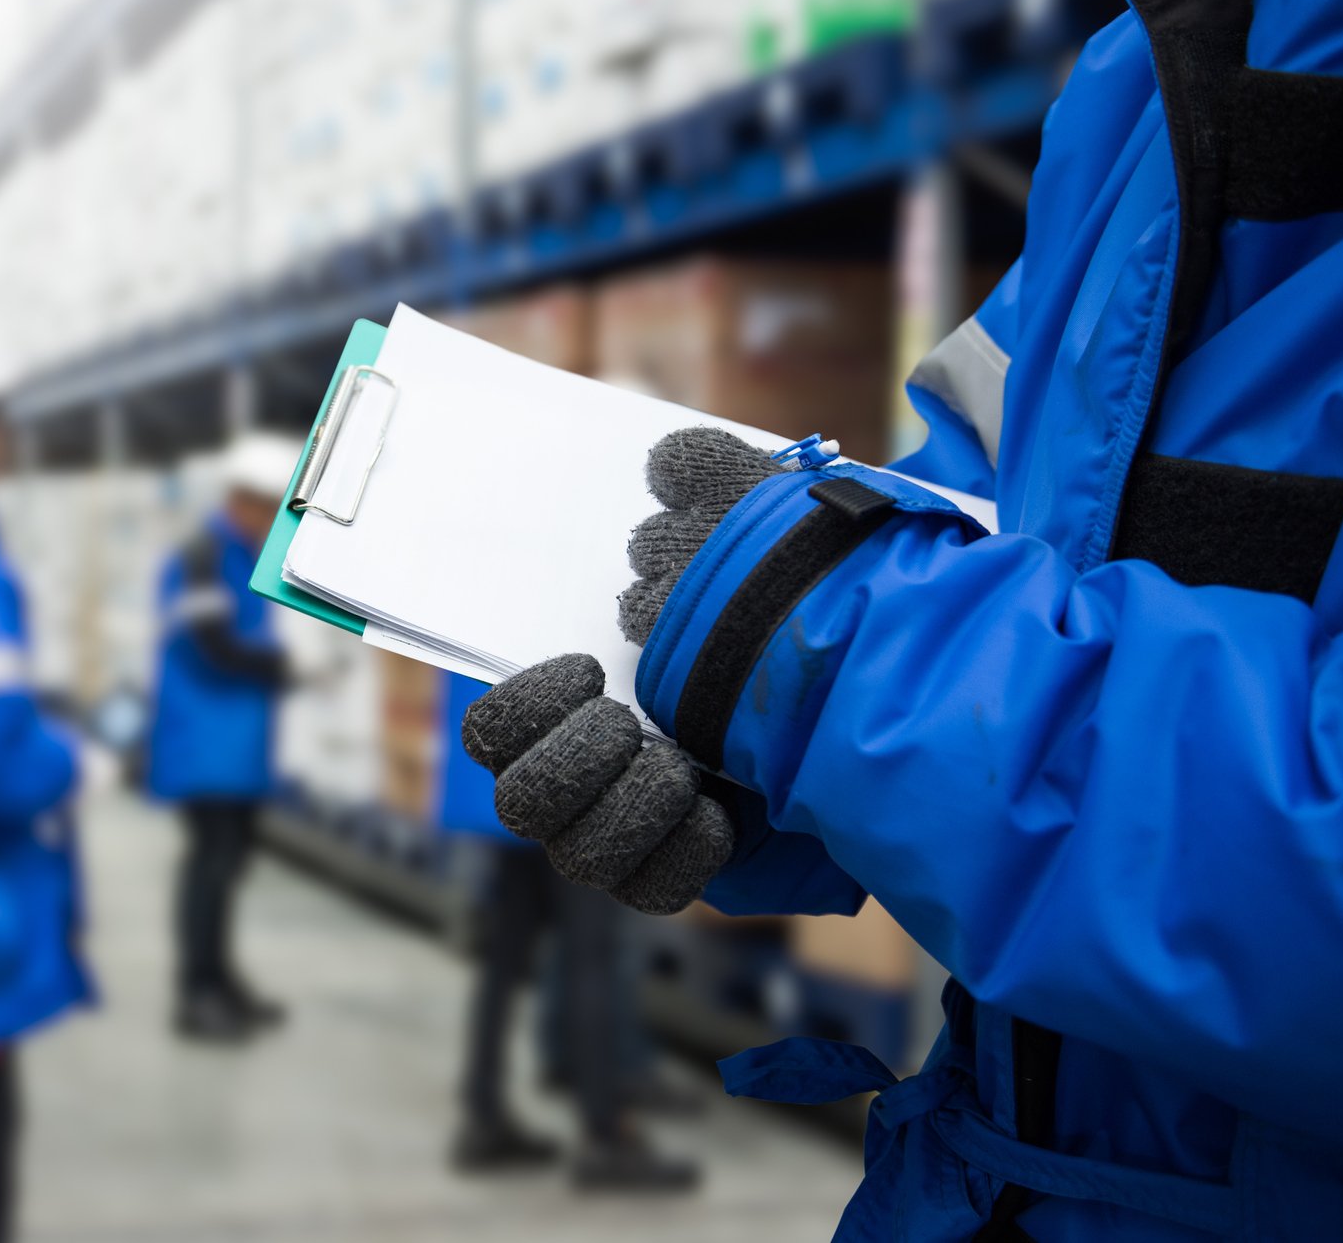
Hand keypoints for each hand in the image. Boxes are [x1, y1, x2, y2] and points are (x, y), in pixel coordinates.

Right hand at [457, 429, 785, 914]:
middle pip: (519, 802)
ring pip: (581, 855)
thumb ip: (709, 484)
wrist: (852, 709)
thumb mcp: (747, 538)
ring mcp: (617, 839)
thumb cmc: (775, 620)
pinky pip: (655, 887)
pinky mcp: (672, 882)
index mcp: (561, 707)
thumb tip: (672, 455)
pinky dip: (688, 843)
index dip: (524, 705)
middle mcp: (573, 779)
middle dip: (581, 758)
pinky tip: (724, 808)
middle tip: (635, 723)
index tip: (589, 665)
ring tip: (686, 765)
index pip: (489, 731)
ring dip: (635, 802)